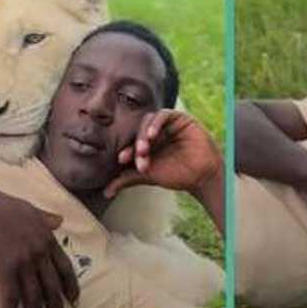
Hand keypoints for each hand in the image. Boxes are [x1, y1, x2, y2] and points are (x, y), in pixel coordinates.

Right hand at [0, 183, 79, 307]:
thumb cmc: (3, 205)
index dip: (71, 288)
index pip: (65, 269)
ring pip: (34, 298)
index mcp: (47, 241)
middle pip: (52, 288)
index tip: (75, 304)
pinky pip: (10, 298)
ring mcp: (23, 263)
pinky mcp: (4, 269)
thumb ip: (46, 219)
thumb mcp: (31, 209)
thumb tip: (60, 220)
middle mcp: (39, 254)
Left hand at [104, 110, 222, 198]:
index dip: (125, 150)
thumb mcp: (147, 176)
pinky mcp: (178, 118)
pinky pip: (163, 115)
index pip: (130, 143)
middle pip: (137, 132)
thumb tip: (105, 192)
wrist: (201, 175)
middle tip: (136, 157)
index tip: (121, 160)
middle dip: (135, 145)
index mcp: (144, 144)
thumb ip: (126, 180)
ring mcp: (165, 124)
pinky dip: (155, 123)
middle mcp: (153, 133)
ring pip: (147, 123)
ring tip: (144, 149)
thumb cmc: (176, 175)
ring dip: (143, 135)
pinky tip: (153, 135)